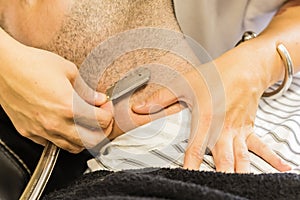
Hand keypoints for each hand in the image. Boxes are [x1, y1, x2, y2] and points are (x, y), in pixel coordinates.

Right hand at [0, 42, 112, 152]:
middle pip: (91, 141)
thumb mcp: (68, 70)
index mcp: (68, 106)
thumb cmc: (33, 64)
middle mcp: (56, 123)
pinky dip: (65, 139)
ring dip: (85, 138)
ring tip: (87, 125)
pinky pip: (53, 144)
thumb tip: (98, 99)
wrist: (3, 67)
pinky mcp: (30, 132)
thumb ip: (86, 89)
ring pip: (73, 147)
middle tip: (102, 119)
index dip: (109, 113)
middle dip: (102, 130)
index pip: (101, 120)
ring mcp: (42, 130)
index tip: (106, 106)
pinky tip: (66, 127)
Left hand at [132, 60, 290, 172]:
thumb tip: (139, 108)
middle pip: (222, 160)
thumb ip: (160, 99)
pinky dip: (272, 159)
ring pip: (241, 158)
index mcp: (206, 119)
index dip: (189, 166)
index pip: (194, 150)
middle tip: (215, 187)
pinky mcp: (249, 129)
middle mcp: (223, 129)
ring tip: (239, 187)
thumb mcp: (183, 83)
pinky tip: (280, 168)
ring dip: (241, 174)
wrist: (245, 66)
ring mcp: (238, 131)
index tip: (185, 179)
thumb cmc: (216, 74)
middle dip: (220, 176)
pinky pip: (261, 147)